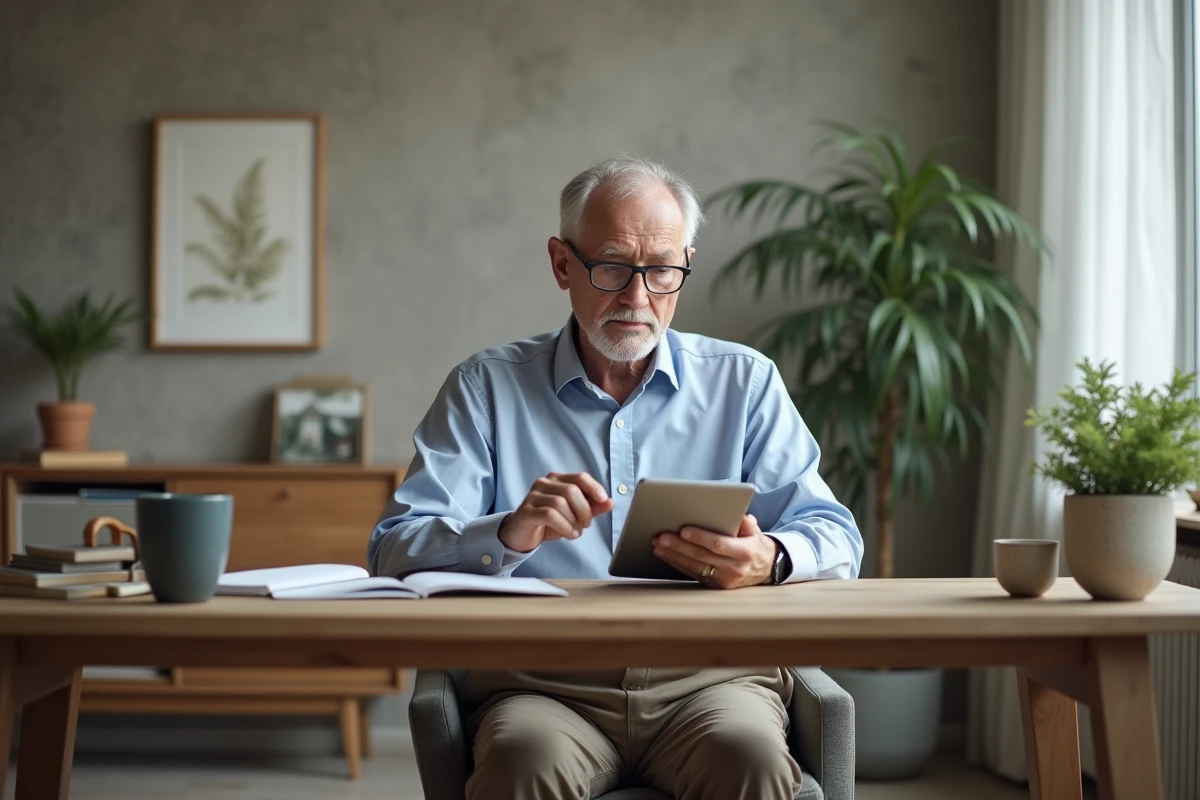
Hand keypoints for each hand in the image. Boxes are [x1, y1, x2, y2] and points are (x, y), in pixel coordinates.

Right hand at [499, 472, 614, 552]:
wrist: (521, 534)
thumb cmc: (548, 522)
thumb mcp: (573, 515)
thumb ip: (591, 508)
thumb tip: (610, 502)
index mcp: (557, 479)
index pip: (579, 477)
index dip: (594, 487)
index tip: (603, 500)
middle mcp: (544, 483)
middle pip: (571, 490)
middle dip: (584, 510)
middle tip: (586, 524)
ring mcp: (533, 496)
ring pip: (560, 503)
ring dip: (573, 520)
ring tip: (575, 531)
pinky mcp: (526, 511)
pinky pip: (549, 515)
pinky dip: (564, 526)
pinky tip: (569, 534)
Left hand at [652, 514, 775, 589]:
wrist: (764, 570)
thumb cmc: (755, 546)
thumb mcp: (756, 532)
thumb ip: (747, 523)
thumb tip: (739, 516)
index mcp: (744, 552)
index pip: (719, 544)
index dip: (700, 537)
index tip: (683, 530)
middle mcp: (734, 568)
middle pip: (701, 556)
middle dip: (679, 546)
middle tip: (662, 537)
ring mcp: (724, 580)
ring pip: (694, 566)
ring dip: (673, 555)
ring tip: (658, 545)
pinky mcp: (715, 586)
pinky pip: (693, 574)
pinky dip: (677, 564)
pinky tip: (666, 555)